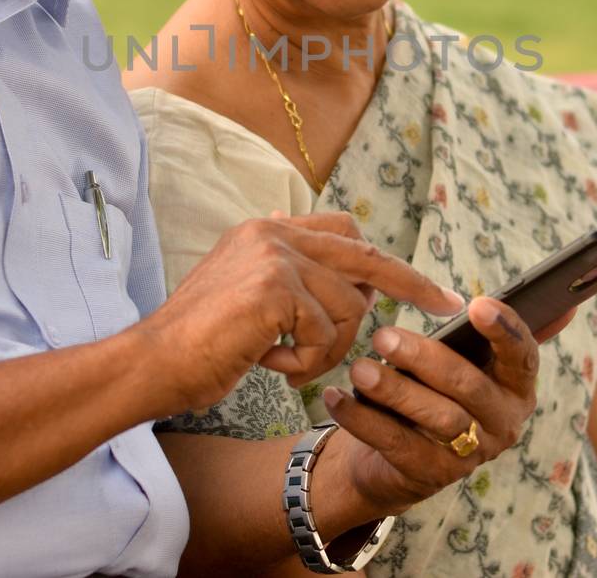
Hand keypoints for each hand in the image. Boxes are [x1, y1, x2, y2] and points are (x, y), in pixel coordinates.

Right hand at [137, 212, 464, 413]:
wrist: (151, 363)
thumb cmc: (200, 345)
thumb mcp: (252, 300)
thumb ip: (294, 282)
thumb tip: (355, 285)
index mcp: (268, 230)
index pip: (347, 232)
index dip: (385, 261)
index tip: (422, 285)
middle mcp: (273, 233)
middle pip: (366, 256)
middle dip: (412, 283)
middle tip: (444, 303)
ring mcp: (274, 256)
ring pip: (348, 308)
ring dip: (327, 350)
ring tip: (287, 364)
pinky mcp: (275, 288)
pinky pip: (324, 335)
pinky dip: (304, 364)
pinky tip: (268, 366)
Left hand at [320, 296, 540, 514]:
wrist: (402, 455)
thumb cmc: (439, 388)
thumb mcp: (470, 358)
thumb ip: (505, 331)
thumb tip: (569, 302)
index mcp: (517, 386)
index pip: (523, 356)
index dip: (504, 331)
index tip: (477, 304)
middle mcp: (502, 423)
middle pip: (469, 387)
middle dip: (425, 359)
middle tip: (384, 336)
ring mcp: (469, 455)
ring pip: (435, 419)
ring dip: (392, 391)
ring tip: (358, 368)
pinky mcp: (431, 477)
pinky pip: (396, 445)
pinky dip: (362, 419)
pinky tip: (336, 396)